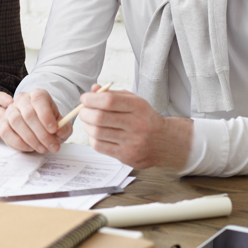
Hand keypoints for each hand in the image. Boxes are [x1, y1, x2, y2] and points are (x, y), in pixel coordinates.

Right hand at [0, 88, 71, 153]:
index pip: (39, 99)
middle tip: (52, 146)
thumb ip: (64, 128)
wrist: (38, 124)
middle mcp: (22, 99)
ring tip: (42, 148)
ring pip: (16, 122)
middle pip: (28, 114)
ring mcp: (10, 110)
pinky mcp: (2, 122)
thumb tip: (59, 132)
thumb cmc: (49, 123)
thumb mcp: (61, 124)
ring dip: (31, 139)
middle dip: (42, 134)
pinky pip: (6, 132)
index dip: (46, 115)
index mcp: (38, 95)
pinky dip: (19, 143)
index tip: (54, 130)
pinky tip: (30, 148)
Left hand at [78, 84, 192, 168]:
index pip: (109, 101)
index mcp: (138, 107)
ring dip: (87, 126)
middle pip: (100, 118)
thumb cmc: (145, 118)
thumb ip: (113, 94)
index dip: (91, 99)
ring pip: (97, 133)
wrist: (165, 142)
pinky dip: (93, 138)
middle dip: (85, 113)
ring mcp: (132, 143)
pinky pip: (100, 147)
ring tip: (89, 122)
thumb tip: (93, 90)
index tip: (84, 98)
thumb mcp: (134, 101)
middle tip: (83, 111)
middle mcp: (136, 125)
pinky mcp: (126, 156)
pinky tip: (97, 134)